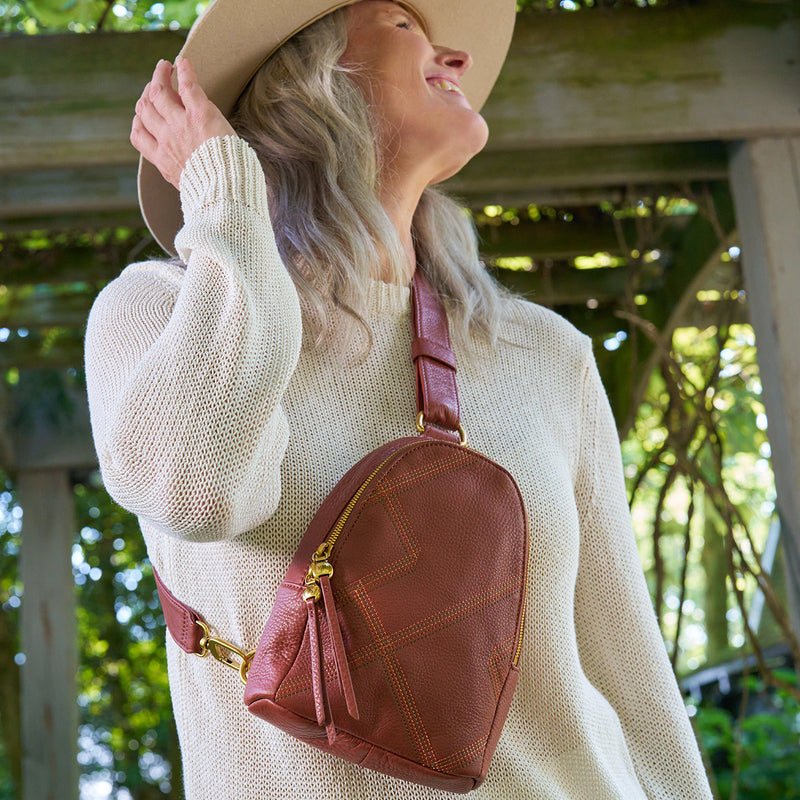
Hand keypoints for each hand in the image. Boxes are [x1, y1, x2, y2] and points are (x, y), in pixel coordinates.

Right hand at [131, 57, 235, 188]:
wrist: (225, 192)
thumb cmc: (214, 194)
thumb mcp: (187, 187)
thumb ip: (179, 173)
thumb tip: (184, 174)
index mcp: (162, 160)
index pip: (138, 134)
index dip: (139, 119)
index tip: (144, 112)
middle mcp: (166, 139)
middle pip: (146, 108)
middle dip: (148, 92)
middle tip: (156, 81)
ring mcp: (181, 125)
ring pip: (160, 92)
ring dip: (161, 75)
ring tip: (165, 67)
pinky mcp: (200, 115)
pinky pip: (187, 86)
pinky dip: (184, 72)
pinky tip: (183, 63)